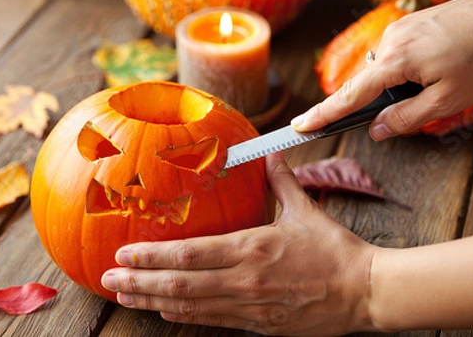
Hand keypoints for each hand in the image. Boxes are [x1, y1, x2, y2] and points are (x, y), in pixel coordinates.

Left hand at [101, 152, 378, 335]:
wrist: (364, 292)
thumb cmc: (335, 250)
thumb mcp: (306, 211)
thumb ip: (281, 181)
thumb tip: (269, 152)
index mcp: (253, 247)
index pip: (190, 253)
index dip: (152, 254)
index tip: (124, 251)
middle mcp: (245, 279)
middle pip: (180, 284)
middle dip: (139, 281)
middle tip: (108, 277)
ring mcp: (249, 305)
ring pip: (189, 307)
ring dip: (152, 300)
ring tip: (124, 295)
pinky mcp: (258, 324)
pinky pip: (211, 321)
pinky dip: (183, 316)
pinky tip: (162, 311)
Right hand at [292, 0, 472, 140]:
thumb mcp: (449, 99)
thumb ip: (407, 118)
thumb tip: (377, 130)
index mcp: (397, 60)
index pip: (350, 95)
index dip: (323, 115)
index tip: (300, 126)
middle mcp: (390, 41)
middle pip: (367, 83)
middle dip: (381, 101)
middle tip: (417, 104)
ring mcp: (400, 30)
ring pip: (383, 70)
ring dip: (398, 85)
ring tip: (438, 82)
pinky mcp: (410, 25)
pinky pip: (395, 55)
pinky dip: (405, 70)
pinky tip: (435, 69)